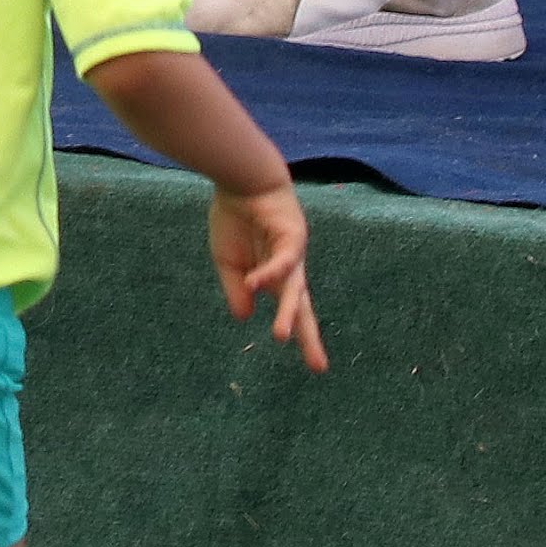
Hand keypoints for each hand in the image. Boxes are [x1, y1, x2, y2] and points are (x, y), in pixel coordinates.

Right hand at [208, 180, 326, 369]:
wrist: (241, 178)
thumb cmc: (235, 216)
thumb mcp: (228, 261)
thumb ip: (237, 289)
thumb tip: (246, 318)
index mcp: (277, 274)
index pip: (292, 309)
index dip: (299, 333)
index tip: (315, 366)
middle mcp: (290, 267)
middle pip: (302, 307)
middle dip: (308, 336)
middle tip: (317, 368)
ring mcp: (293, 252)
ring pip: (293, 288)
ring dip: (287, 312)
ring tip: (281, 336)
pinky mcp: (291, 234)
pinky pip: (281, 260)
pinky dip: (268, 272)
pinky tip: (254, 282)